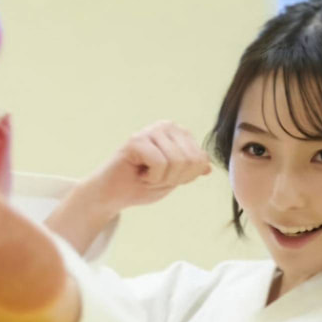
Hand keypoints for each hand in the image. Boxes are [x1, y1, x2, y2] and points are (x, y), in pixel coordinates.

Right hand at [92, 120, 211, 213]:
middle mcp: (167, 126)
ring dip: (162, 178)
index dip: (185, 177)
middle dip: (175, 178)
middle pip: (191, 160)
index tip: (166, 177)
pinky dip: (151, 177)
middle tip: (154, 177)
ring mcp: (151, 131)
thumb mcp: (174, 180)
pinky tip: (138, 173)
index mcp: (179, 133)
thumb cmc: (142, 186)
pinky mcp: (136, 140)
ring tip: (146, 175)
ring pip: (177, 162)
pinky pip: (160, 163)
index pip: (201, 159)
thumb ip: (191, 170)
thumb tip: (209, 167)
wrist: (112, 195)